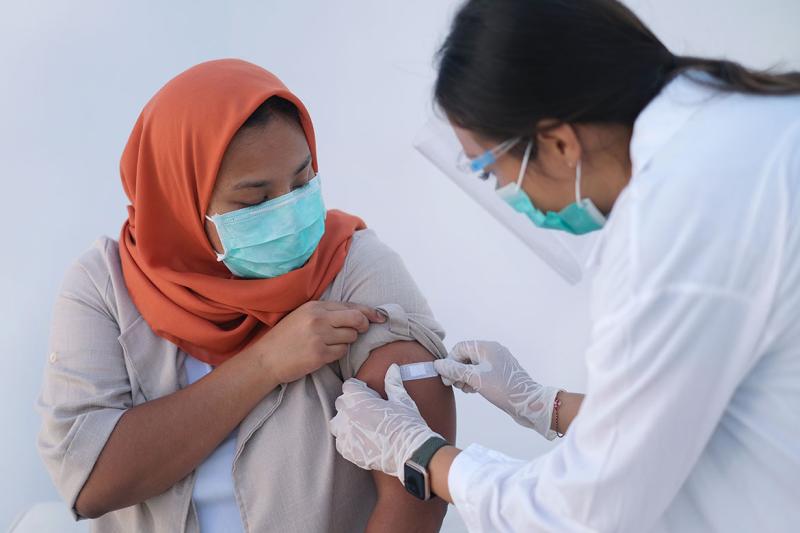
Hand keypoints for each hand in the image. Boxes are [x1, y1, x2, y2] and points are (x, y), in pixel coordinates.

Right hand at [251, 301, 384, 383]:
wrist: (265, 360)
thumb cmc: (285, 338)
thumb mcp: (303, 316)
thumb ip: (327, 313)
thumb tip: (357, 314)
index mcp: (315, 306)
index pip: (350, 305)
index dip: (369, 311)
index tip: (380, 317)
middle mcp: (318, 318)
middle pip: (356, 319)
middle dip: (364, 325)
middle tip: (362, 331)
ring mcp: (319, 337)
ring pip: (351, 337)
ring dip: (346, 342)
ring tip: (329, 344)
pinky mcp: (319, 354)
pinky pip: (341, 352)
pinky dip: (337, 353)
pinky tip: (323, 354)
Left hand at [329, 364, 440, 481]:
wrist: (410, 451)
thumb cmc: (407, 423)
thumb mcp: (401, 399)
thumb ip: (393, 382)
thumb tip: (392, 367)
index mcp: (359, 398)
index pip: (348, 386)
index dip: (358, 388)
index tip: (367, 393)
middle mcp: (348, 414)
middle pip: (341, 403)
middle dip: (351, 404)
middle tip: (366, 410)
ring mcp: (346, 433)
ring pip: (336, 423)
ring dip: (344, 422)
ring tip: (359, 426)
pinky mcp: (348, 450)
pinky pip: (341, 442)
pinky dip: (348, 441)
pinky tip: (361, 441)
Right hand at [434, 340, 559, 437]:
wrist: (528, 403)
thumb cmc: (503, 389)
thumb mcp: (475, 378)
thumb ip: (455, 370)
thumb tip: (438, 364)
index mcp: (487, 347)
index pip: (460, 348)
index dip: (450, 362)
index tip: (448, 378)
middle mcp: (493, 351)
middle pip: (466, 356)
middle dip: (457, 370)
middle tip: (455, 385)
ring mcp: (498, 362)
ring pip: (473, 365)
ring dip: (464, 376)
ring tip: (464, 389)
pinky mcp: (501, 373)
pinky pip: (482, 372)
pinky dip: (474, 379)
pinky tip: (473, 390)